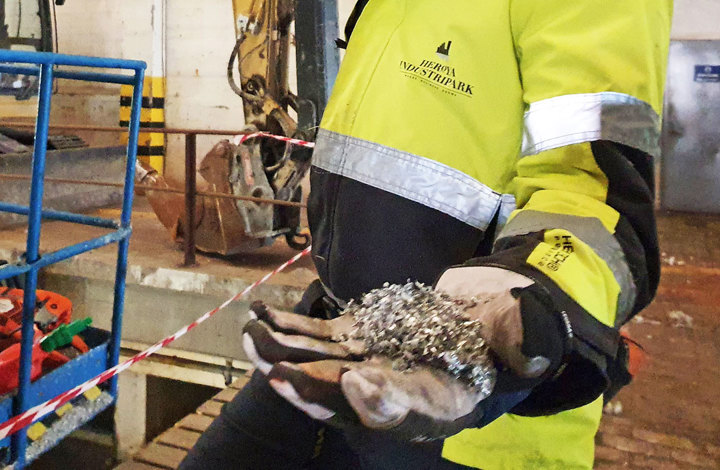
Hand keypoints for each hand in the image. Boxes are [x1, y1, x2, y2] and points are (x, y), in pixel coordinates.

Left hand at [243, 269, 563, 440]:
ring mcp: (364, 361)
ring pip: (316, 364)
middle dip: (306, 385)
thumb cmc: (506, 333)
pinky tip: (260, 315)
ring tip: (252, 336)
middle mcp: (389, 390)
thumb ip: (525, 344)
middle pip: (341, 396)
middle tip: (277, 372)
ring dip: (281, 353)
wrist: (478, 322)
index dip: (377, 401)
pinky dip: (287, 325)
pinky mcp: (351, 336)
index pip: (399, 410)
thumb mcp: (523, 338)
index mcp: (430, 402)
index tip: (360, 381)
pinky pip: (313, 335)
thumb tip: (532, 353)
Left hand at [243, 303, 484, 441]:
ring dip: (274, 339)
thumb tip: (352, 383)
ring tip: (250, 325)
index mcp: (365, 409)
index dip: (303, 392)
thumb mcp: (429, 396)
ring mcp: (345, 357)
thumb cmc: (454, 383)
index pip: (328, 403)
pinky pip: (311, 331)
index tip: (280, 378)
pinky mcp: (346, 334)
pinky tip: (263, 310)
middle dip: (277, 362)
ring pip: (302, 352)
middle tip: (253, 341)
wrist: (469, 347)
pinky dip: (287, 321)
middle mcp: (349, 387)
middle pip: (306, 376)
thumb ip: (389, 396)